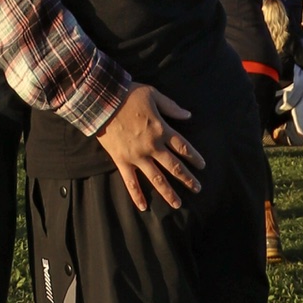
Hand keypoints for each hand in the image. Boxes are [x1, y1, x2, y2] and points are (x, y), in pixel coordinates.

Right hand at [96, 84, 203, 211]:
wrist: (101, 101)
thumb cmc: (127, 95)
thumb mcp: (153, 94)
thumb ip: (171, 107)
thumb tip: (188, 115)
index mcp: (161, 129)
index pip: (183, 147)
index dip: (194, 157)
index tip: (202, 166)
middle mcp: (152, 146)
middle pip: (174, 166)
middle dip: (187, 178)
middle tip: (197, 188)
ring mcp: (137, 156)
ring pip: (156, 178)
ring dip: (168, 192)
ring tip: (178, 204)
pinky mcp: (122, 161)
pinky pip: (130, 182)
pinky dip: (137, 195)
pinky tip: (143, 207)